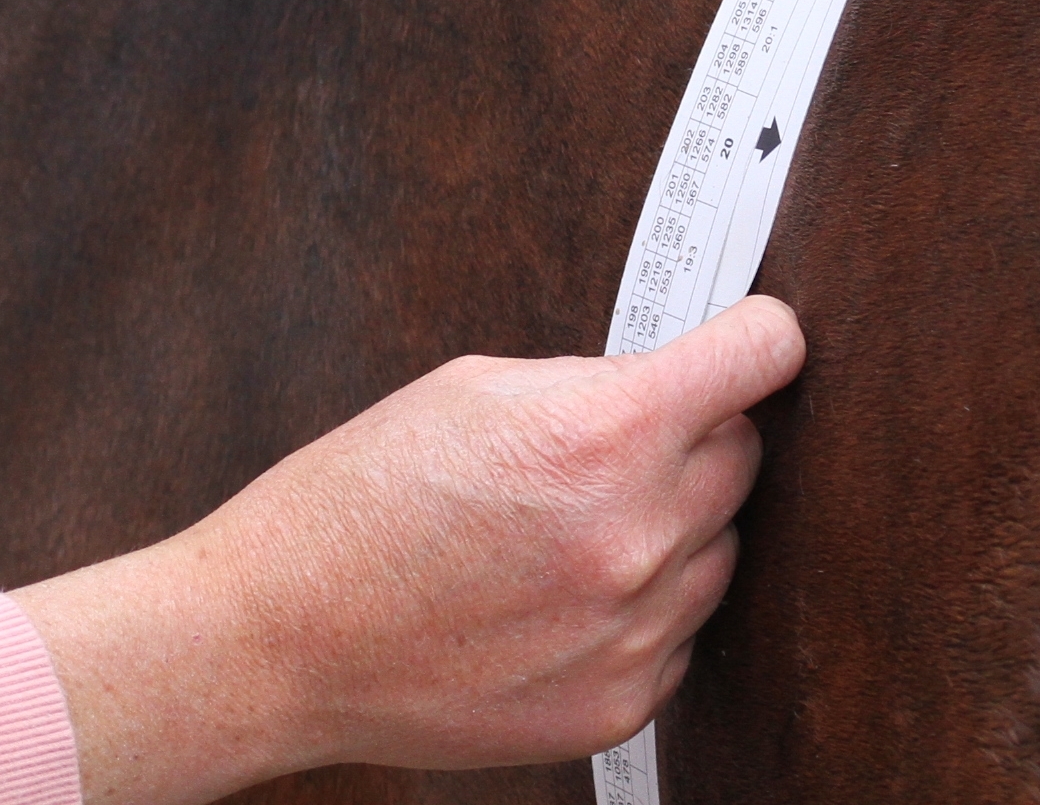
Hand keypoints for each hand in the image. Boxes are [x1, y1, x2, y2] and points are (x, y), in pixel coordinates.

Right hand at [13, 295, 807, 804]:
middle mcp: (635, 536)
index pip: (759, 356)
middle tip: (612, 443)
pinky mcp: (618, 703)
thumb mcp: (474, 386)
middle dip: (692, 435)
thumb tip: (671, 379)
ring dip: (670, 526)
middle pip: (742, 454)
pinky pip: (679, 632)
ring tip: (564, 529)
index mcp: (603, 434)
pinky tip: (557, 594)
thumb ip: (592, 380)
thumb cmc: (356, 505)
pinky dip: (640, 608)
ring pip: (718, 547)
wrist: (281, 639)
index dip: (757, 336)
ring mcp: (632, 631)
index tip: (759, 338)